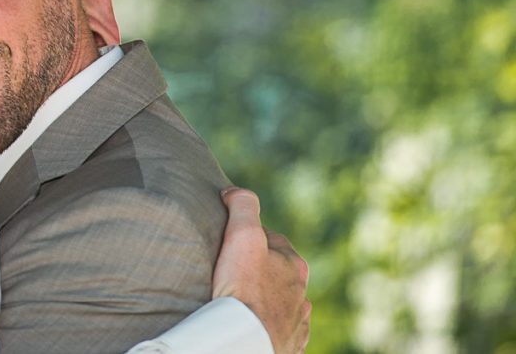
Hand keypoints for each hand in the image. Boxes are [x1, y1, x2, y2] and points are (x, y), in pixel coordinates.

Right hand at [212, 187, 309, 353]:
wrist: (245, 340)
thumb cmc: (244, 289)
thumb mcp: (243, 235)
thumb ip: (243, 206)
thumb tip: (234, 191)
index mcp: (294, 264)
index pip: (270, 239)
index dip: (248, 236)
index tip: (228, 242)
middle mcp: (301, 293)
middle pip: (277, 271)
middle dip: (259, 268)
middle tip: (231, 271)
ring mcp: (296, 321)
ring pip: (282, 302)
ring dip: (267, 298)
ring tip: (242, 300)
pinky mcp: (288, 345)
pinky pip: (281, 329)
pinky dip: (270, 324)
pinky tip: (256, 324)